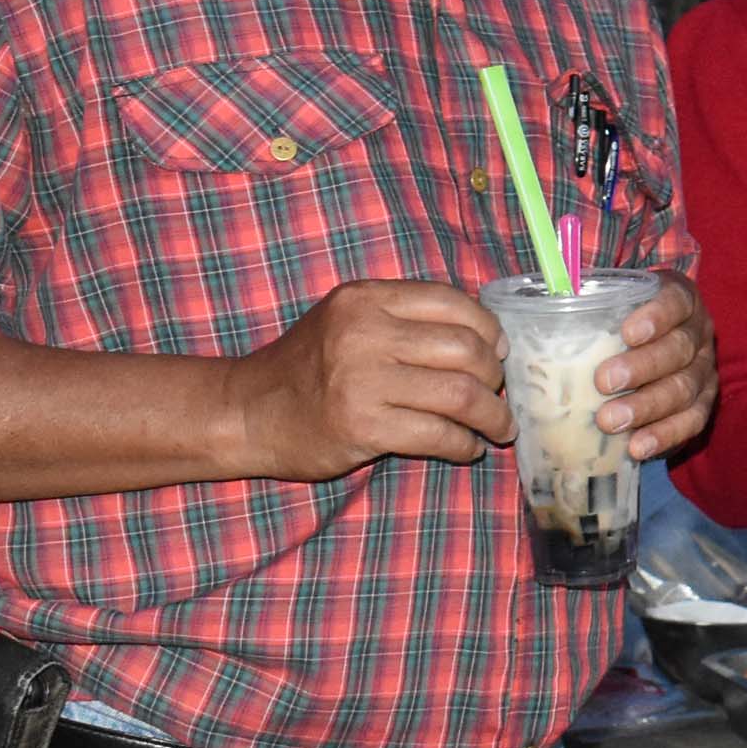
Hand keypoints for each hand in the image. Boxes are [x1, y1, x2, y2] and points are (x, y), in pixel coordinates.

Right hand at [225, 280, 515, 478]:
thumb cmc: (309, 368)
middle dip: (495, 376)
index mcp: (367, 299)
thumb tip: (490, 338)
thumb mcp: (349, 322)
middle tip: (498, 394)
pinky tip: (467, 448)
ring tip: (498, 428)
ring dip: (492, 416)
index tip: (500, 351)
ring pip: (461, 395)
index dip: (489, 330)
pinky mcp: (363, 428)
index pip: (453, 302)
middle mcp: (365, 333)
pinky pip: (439, 436)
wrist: (247, 412)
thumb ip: (406, 319)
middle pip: (466, 349)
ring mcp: (362, 381)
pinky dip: (464, 445)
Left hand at [596, 272, 713, 458]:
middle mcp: (698, 334)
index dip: (657, 315)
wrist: (644, 351)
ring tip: (609, 421)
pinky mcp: (702, 405)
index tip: (627, 333)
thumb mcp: (604, 304)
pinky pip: (691, 422)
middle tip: (603, 382)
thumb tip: (530, 307)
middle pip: (680, 349)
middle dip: (642, 367)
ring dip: (647, 407)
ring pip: (685, 388)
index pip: (676, 300)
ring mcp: (704, 371)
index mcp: (679, 300)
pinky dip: (664, 435)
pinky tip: (637, 447)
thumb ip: (580, 304)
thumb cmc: (614, 325)